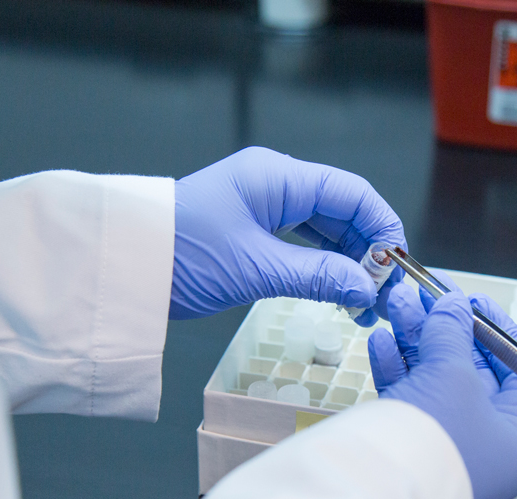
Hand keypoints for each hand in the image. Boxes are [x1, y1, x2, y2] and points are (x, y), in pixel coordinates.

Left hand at [170, 147, 405, 323]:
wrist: (119, 266)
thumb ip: (318, 276)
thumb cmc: (180, 255)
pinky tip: (335, 290)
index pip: (352, 193)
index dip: (382, 228)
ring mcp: (263, 204)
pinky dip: (322, 264)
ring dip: (347, 262)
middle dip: (367, 251)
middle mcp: (276, 182)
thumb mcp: (255, 269)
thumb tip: (366, 289)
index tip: (396, 269)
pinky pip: (302, 240)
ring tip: (361, 303)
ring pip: (325, 228)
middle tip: (379, 297)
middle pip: (343, 210)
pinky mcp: (252, 227)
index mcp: (278, 176)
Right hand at [367, 278, 516, 498]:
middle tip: (423, 294)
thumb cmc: (437, 439)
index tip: (471, 298)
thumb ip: (454, 331)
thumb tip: (453, 305)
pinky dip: (398, 368)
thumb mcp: (454, 374)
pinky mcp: (416, 446)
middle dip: (444, 327)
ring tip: (397, 306)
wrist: (378, 490)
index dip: (495, 328)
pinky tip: (383, 342)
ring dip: (416, 339)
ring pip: (438, 380)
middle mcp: (493, 443)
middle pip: (474, 369)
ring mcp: (453, 445)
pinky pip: (413, 399)